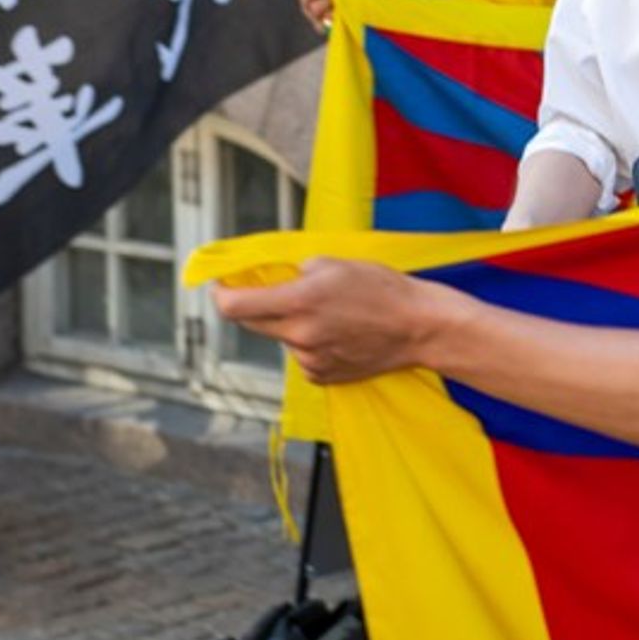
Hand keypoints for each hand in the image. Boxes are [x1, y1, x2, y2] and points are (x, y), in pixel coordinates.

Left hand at [212, 257, 443, 382]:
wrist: (418, 327)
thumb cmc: (383, 290)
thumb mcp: (335, 262)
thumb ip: (295, 271)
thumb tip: (273, 279)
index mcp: (299, 302)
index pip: (235, 307)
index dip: (220, 294)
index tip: (220, 286)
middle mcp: (300, 335)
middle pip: (252, 324)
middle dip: (254, 306)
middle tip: (271, 292)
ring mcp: (310, 360)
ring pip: (281, 339)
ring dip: (290, 325)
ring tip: (329, 314)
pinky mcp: (321, 376)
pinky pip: (301, 356)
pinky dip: (309, 343)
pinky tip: (337, 334)